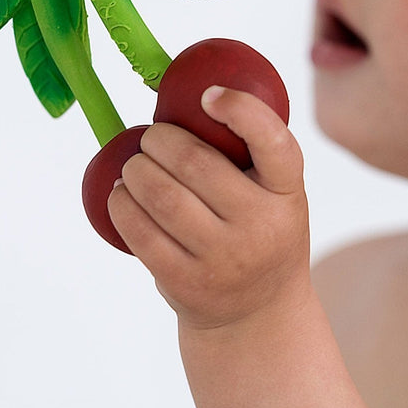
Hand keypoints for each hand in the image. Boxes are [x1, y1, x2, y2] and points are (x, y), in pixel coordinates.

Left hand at [107, 86, 309, 330]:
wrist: (258, 313)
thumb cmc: (260, 231)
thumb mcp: (275, 194)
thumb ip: (248, 154)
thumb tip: (185, 94)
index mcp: (287, 191)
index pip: (272, 141)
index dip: (240, 109)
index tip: (208, 95)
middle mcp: (262, 225)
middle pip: (195, 164)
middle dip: (159, 140)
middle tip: (151, 137)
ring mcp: (224, 258)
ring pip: (162, 197)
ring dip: (134, 169)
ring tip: (133, 165)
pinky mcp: (187, 283)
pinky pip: (140, 233)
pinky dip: (121, 205)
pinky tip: (120, 195)